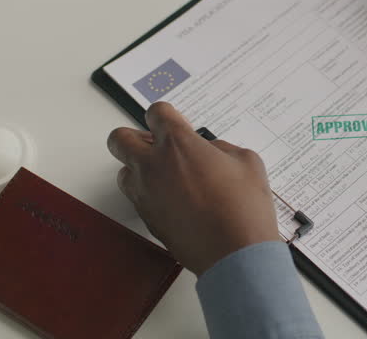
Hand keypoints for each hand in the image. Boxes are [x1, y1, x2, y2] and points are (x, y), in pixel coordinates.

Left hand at [107, 102, 279, 274]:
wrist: (236, 254)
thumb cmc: (244, 208)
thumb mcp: (247, 162)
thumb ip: (221, 149)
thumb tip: (210, 152)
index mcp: (178, 144)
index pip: (156, 112)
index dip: (167, 115)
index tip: (176, 123)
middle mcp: (153, 165)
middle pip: (120, 138)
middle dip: (135, 137)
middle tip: (156, 145)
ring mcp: (145, 194)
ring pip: (123, 171)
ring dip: (138, 168)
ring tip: (164, 175)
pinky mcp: (147, 219)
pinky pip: (137, 197)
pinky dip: (149, 194)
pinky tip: (173, 199)